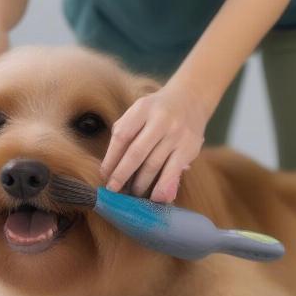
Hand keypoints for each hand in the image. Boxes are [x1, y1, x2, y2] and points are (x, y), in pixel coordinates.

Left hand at [100, 82, 210, 202]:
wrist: (191, 98)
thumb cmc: (156, 111)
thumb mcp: (138, 112)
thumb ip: (124, 133)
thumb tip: (110, 168)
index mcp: (142, 108)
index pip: (122, 136)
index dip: (111, 158)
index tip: (104, 175)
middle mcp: (160, 120)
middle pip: (136, 153)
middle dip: (121, 175)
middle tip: (113, 190)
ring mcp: (176, 134)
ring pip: (153, 165)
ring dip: (140, 183)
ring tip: (132, 193)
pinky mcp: (189, 148)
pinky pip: (172, 172)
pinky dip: (162, 186)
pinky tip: (154, 197)